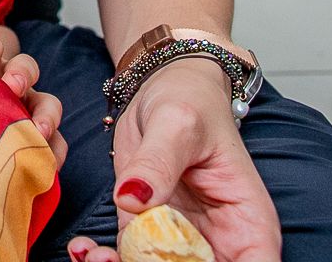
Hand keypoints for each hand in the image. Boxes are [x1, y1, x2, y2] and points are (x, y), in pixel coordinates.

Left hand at [0, 30, 68, 168]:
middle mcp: (9, 86)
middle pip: (26, 68)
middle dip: (20, 73)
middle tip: (10, 86)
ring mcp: (28, 113)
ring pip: (48, 102)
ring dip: (45, 112)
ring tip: (36, 129)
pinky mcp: (39, 144)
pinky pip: (56, 145)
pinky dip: (54, 152)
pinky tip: (46, 164)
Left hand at [67, 60, 280, 261]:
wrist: (162, 86)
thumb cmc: (190, 101)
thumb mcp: (177, 123)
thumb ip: (158, 162)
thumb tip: (132, 199)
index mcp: (248, 222)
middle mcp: (219, 239)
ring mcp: (180, 238)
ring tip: (95, 258)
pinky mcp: (144, 229)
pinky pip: (129, 257)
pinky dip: (105, 260)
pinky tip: (83, 249)